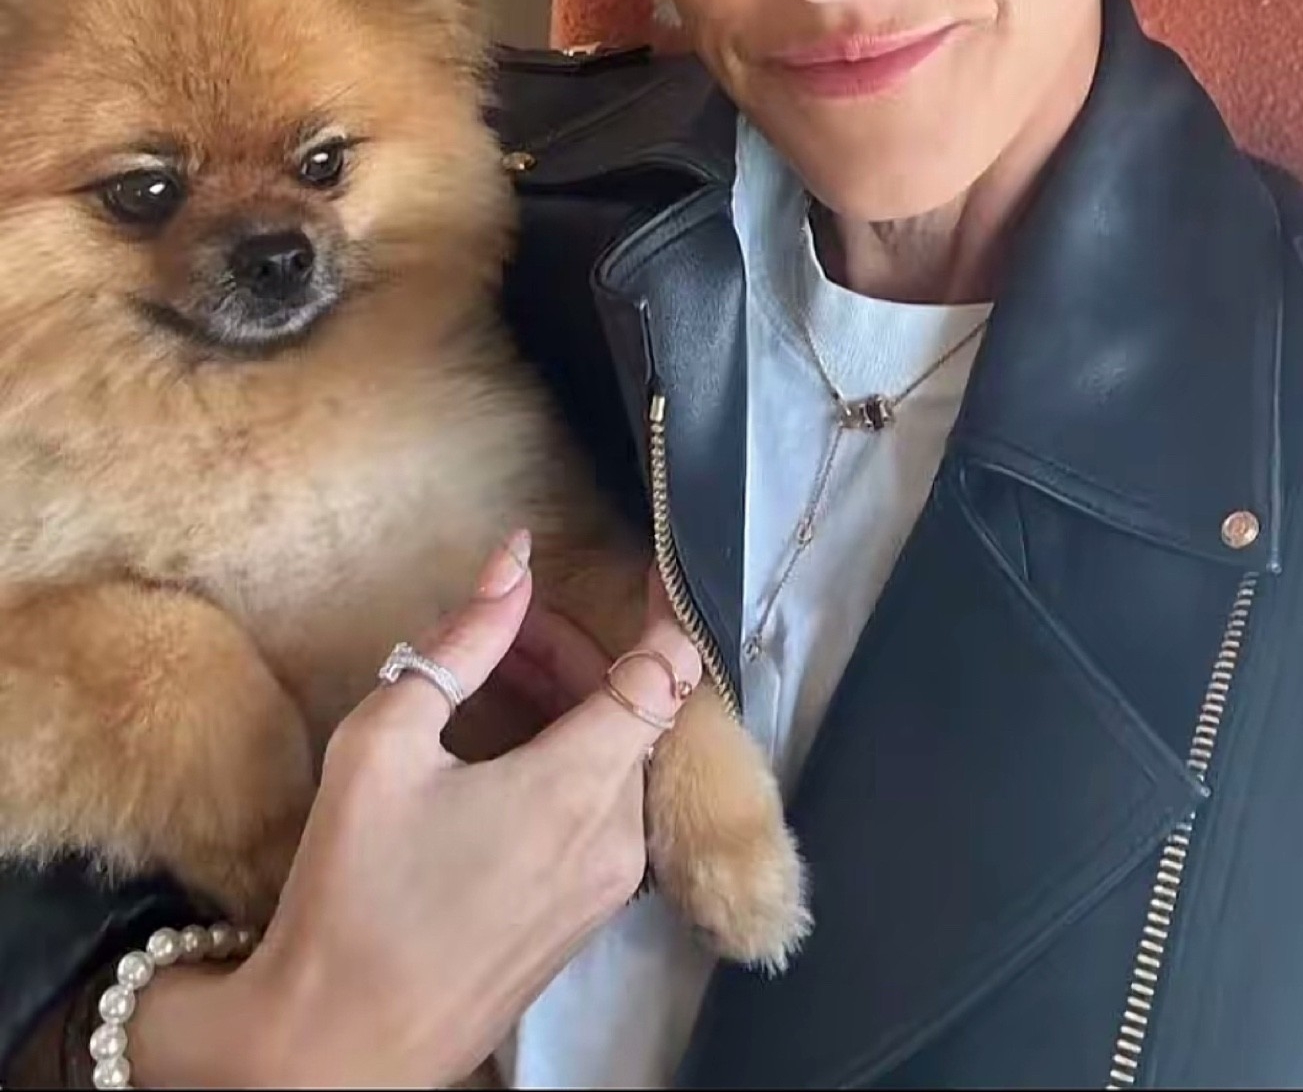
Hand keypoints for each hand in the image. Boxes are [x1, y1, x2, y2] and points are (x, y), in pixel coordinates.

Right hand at [127, 534, 699, 1089]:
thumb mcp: (386, 741)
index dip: (663, 608)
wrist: (337, 1049)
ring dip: (567, 706)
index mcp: (580, 787)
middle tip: (502, 627)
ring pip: (617, 761)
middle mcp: (617, 838)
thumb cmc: (352, 889)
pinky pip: (601, 812)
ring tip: (489, 680)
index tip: (649, 562)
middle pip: (632, 709)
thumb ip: (462, 642)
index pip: (665, 671)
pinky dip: (566, 762)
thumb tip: (514, 560)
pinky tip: (498, 750)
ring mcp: (608, 888)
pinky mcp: (586, 920)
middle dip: (575, 653)